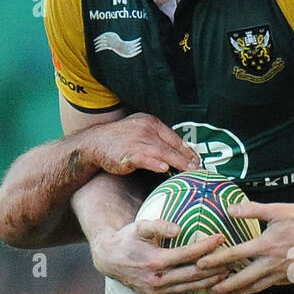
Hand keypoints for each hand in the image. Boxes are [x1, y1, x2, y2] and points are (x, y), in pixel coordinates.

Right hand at [80, 112, 199, 176]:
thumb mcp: (139, 130)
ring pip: (162, 152)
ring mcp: (137, 141)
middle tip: (198, 168)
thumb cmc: (119, 139)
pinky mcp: (128, 154)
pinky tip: (164, 168)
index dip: (187, 150)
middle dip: (186, 158)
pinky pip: (145, 159)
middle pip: (171, 146)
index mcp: (151, 122)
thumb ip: (157, 138)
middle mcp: (146, 129)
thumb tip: (178, 152)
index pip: (174, 137)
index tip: (197, 160)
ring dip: (177, 162)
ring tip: (189, 171)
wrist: (94, 143)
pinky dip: (155, 163)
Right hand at [90, 218, 228, 293]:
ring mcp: (157, 292)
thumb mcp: (140, 226)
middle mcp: (158, 279)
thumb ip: (159, 225)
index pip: (189, 254)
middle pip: (194, 273)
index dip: (207, 245)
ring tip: (228, 273)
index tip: (221, 237)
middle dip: (216, 265)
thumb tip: (179, 228)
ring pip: (190, 288)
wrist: (109, 259)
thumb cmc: (128, 239)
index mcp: (156, 260)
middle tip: (233, 257)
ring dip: (210, 282)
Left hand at [196, 201, 293, 293]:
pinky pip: (271, 285)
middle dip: (224, 285)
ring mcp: (282, 274)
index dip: (215, 260)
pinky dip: (258, 288)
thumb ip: (252, 210)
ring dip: (240, 291)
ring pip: (256, 287)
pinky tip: (253, 288)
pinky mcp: (292, 278)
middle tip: (209, 289)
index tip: (200, 265)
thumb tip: (229, 209)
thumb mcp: (278, 210)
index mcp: (265, 246)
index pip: (234, 255)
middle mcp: (272, 264)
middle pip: (242, 280)